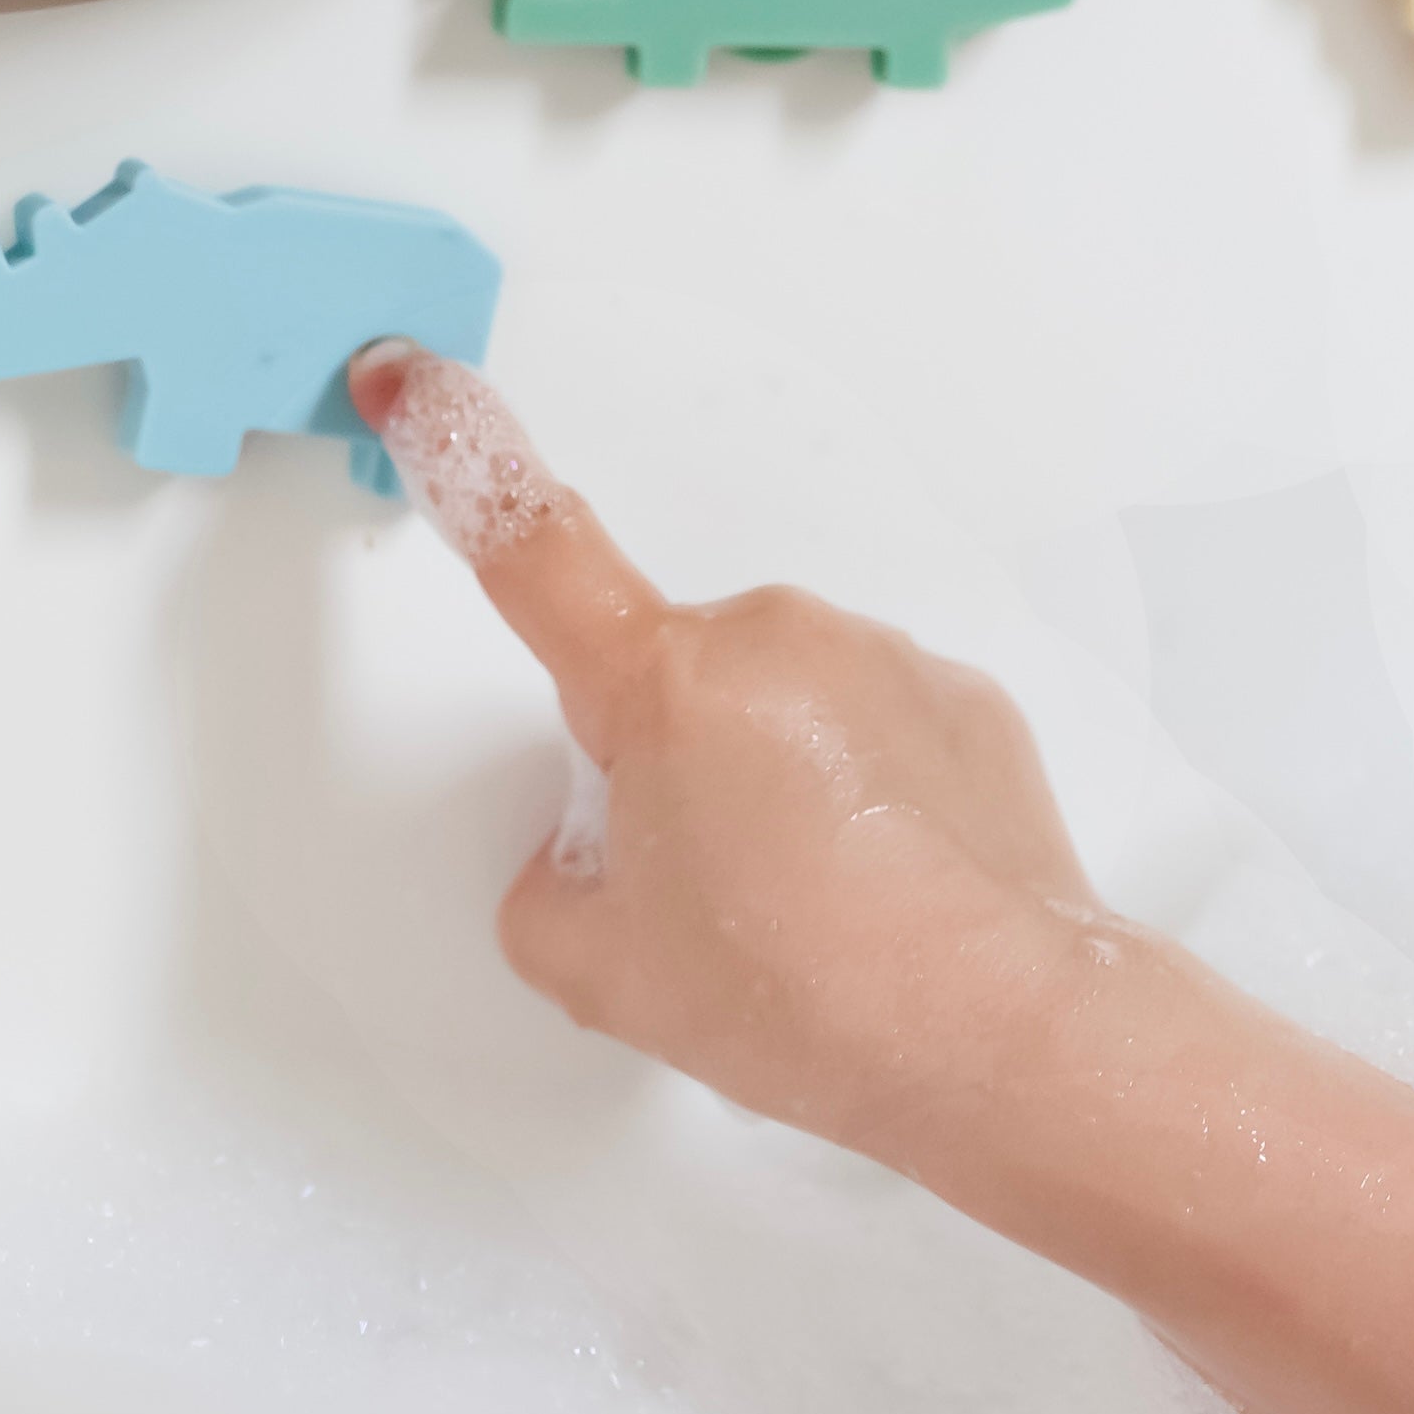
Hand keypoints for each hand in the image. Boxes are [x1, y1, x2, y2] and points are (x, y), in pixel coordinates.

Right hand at [348, 341, 1122, 1160]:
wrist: (1004, 1035)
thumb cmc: (818, 995)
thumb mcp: (607, 970)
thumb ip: (549, 891)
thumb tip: (582, 866)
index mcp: (663, 684)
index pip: (529, 547)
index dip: (454, 451)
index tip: (410, 378)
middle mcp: (772, 640)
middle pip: (670, 680)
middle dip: (670, 766)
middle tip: (708, 891)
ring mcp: (878, 660)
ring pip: (777, 706)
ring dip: (774, 782)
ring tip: (811, 915)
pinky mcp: (963, 701)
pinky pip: (872, 729)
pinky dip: (864, 796)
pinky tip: (882, 893)